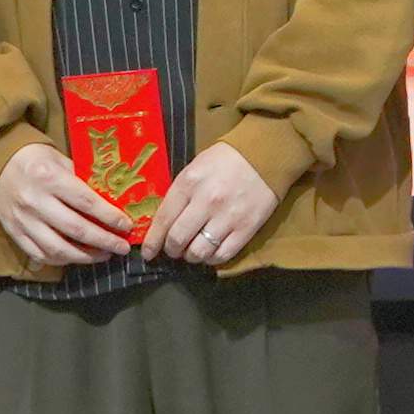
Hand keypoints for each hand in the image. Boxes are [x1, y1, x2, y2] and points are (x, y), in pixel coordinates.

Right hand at [0, 138, 144, 268]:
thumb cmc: (35, 158)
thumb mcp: (60, 159)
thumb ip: (82, 180)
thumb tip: (112, 200)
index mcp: (49, 178)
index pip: (86, 202)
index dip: (109, 217)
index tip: (127, 226)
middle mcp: (35, 201)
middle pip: (75, 229)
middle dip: (104, 241)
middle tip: (122, 247)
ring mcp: (22, 220)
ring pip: (58, 249)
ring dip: (85, 257)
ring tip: (103, 255)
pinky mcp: (13, 233)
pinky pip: (40, 254)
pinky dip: (61, 260)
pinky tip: (77, 257)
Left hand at [147, 145, 282, 264]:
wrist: (265, 154)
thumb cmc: (225, 160)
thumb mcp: (195, 168)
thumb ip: (179, 193)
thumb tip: (164, 222)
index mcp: (189, 183)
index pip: (164, 219)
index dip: (152, 241)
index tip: (148, 252)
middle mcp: (206, 202)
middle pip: (178, 240)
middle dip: (171, 250)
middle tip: (173, 249)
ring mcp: (228, 217)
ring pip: (198, 252)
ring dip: (190, 256)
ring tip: (191, 251)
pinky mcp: (247, 228)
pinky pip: (222, 255)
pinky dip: (211, 259)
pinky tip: (209, 252)